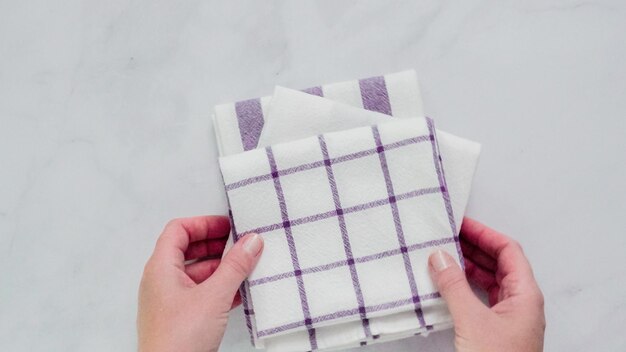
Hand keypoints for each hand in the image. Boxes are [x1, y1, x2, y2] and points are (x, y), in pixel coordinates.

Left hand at [137, 216, 262, 351]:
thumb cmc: (177, 341)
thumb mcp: (214, 296)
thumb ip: (235, 266)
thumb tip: (250, 242)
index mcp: (161, 268)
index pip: (179, 230)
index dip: (204, 223)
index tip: (228, 226)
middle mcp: (161, 281)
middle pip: (188, 249)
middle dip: (216, 245)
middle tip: (240, 244)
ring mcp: (169, 300)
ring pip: (196, 273)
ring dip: (220, 267)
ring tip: (244, 267)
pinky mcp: (179, 318)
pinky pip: (199, 293)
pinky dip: (218, 287)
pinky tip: (237, 293)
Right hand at [428, 217, 544, 351]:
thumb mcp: (471, 320)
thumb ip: (453, 286)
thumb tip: (440, 258)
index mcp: (525, 295)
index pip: (509, 251)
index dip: (485, 234)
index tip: (462, 224)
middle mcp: (521, 303)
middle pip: (500, 263)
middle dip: (474, 248)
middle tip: (449, 235)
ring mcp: (509, 317)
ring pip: (490, 281)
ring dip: (468, 267)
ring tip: (444, 256)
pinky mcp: (496, 330)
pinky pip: (482, 297)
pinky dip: (465, 286)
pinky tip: (448, 284)